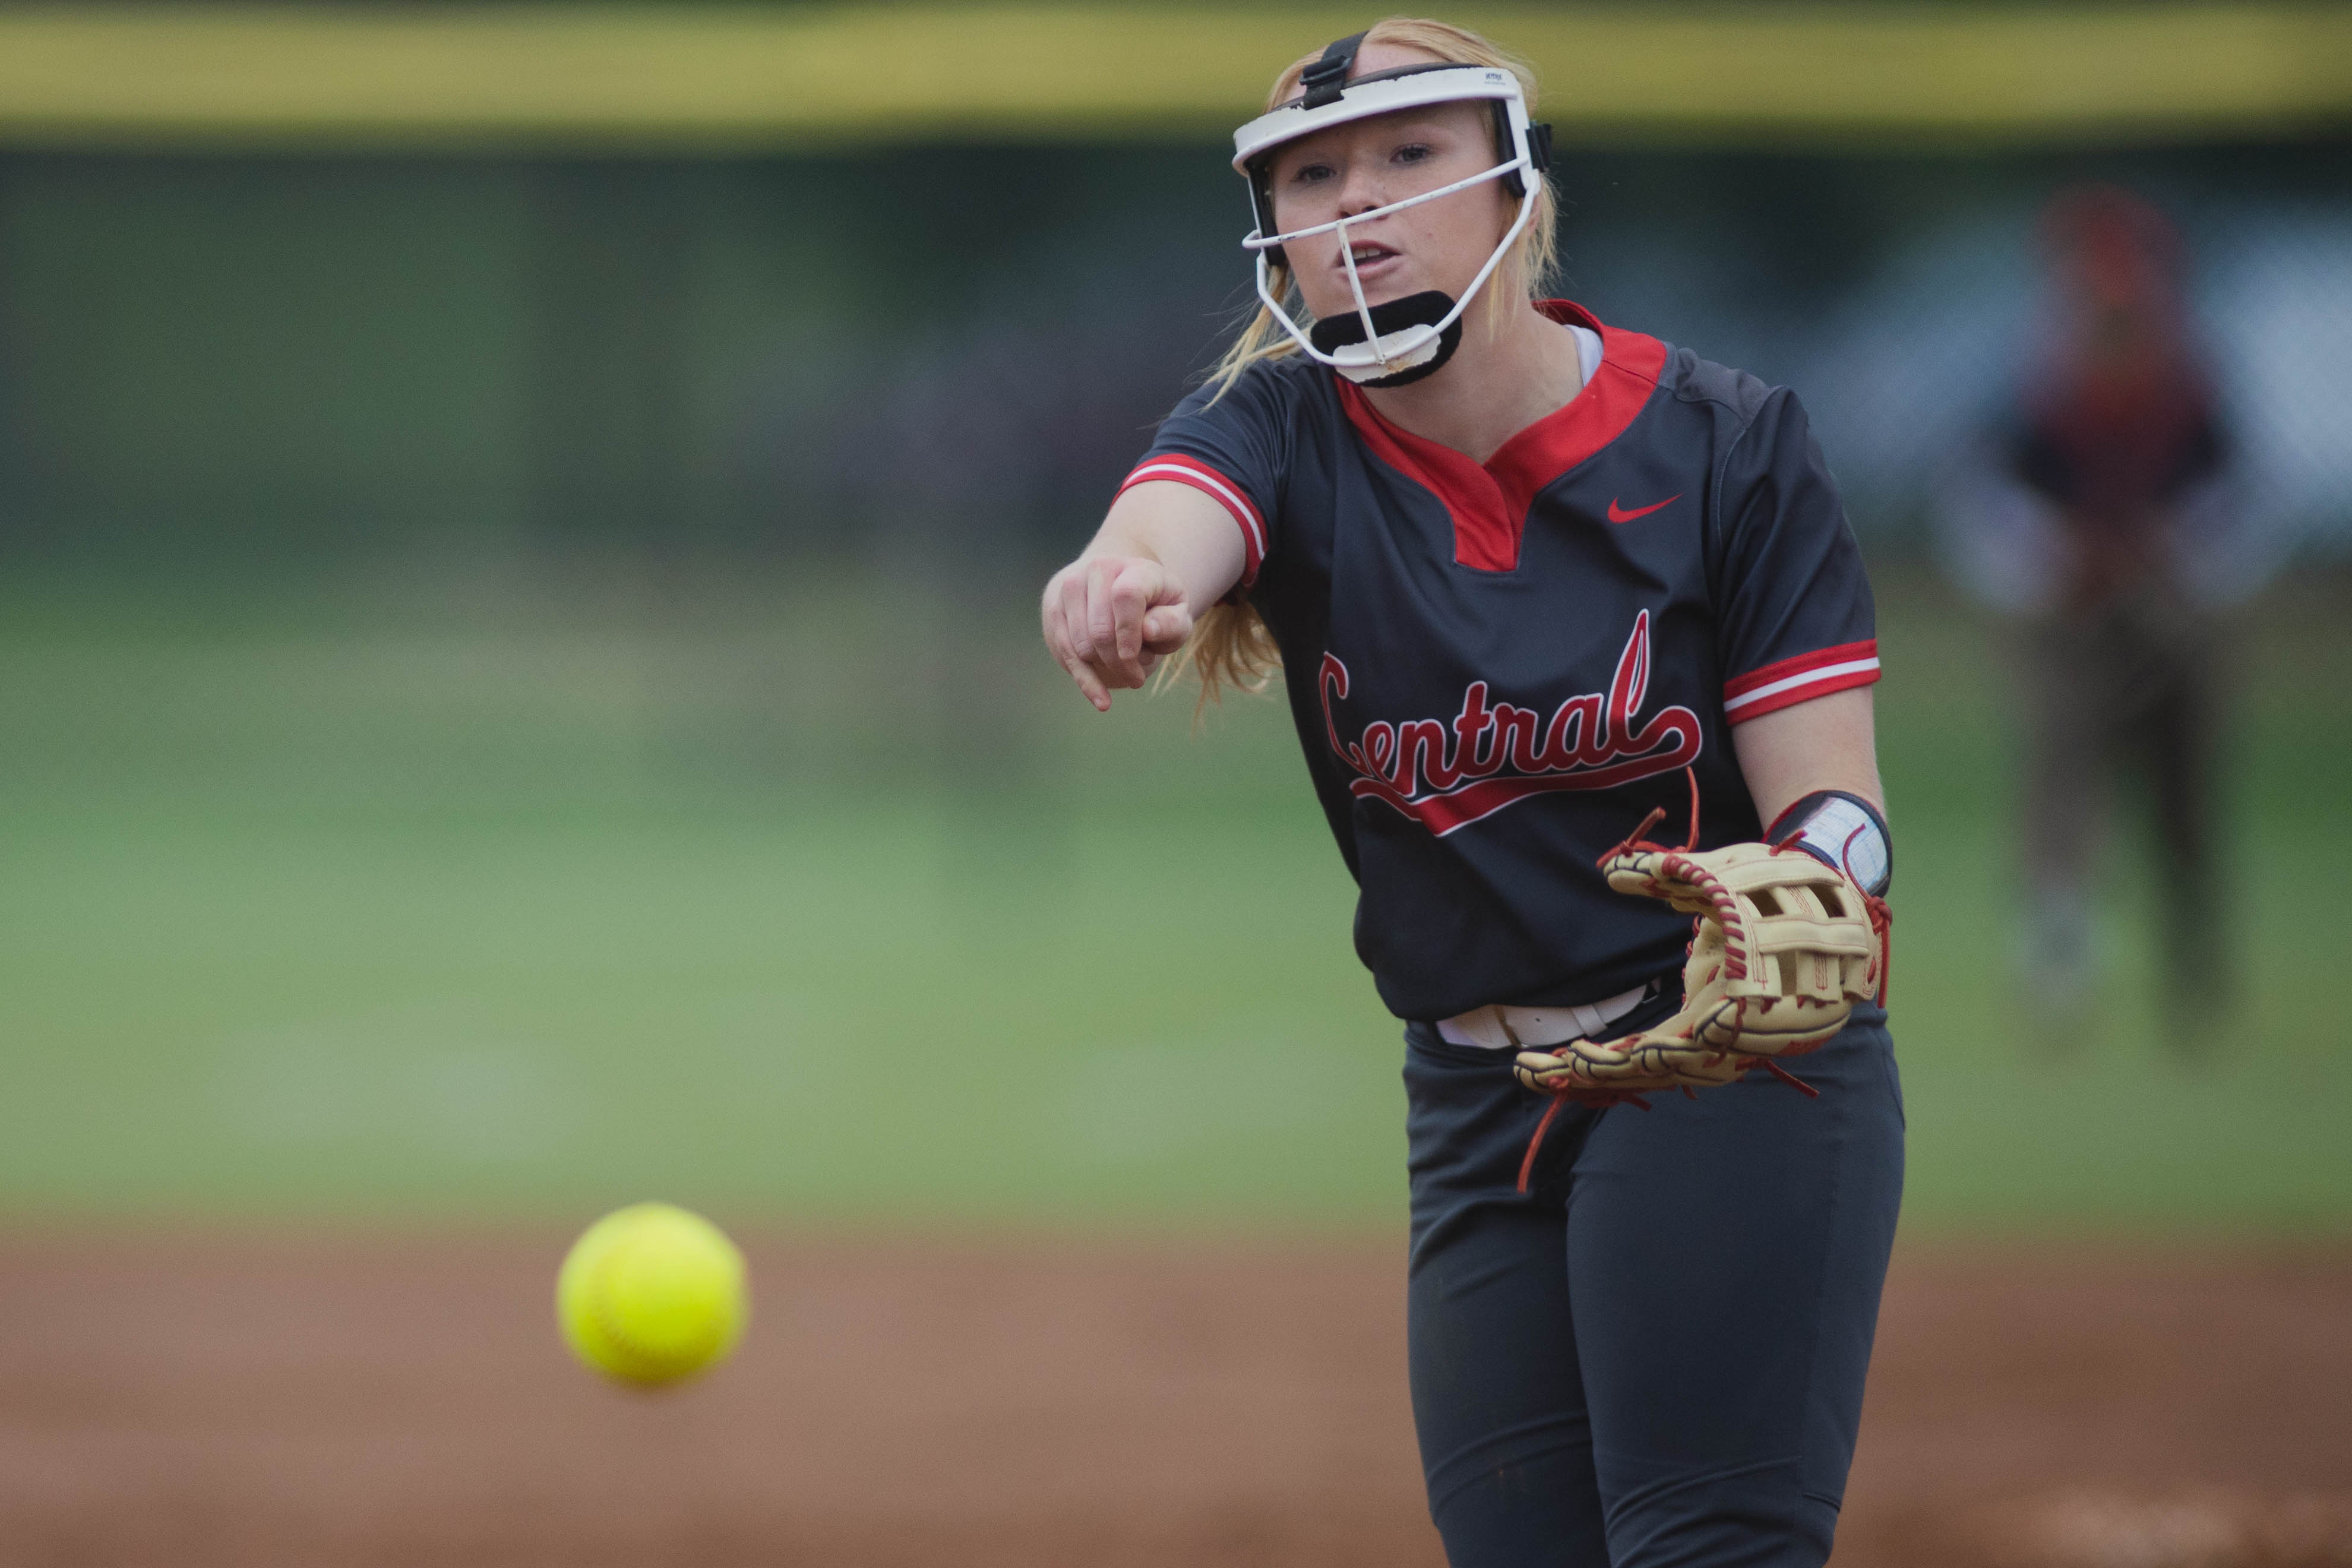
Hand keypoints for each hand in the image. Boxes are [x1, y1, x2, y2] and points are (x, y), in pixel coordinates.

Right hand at [1040, 554, 1194, 710]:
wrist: (1120, 584)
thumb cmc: (1155, 605)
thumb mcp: (1177, 612)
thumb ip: (1172, 622)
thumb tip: (1148, 631)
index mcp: (1132, 567)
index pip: (1125, 597)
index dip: (1130, 633)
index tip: (1138, 659)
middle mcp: (1097, 570)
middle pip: (1100, 630)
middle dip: (1120, 663)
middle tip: (1137, 678)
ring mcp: (1070, 588)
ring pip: (1081, 645)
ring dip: (1105, 669)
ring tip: (1127, 672)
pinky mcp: (1054, 609)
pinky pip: (1065, 652)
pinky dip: (1085, 680)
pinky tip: (1102, 702)